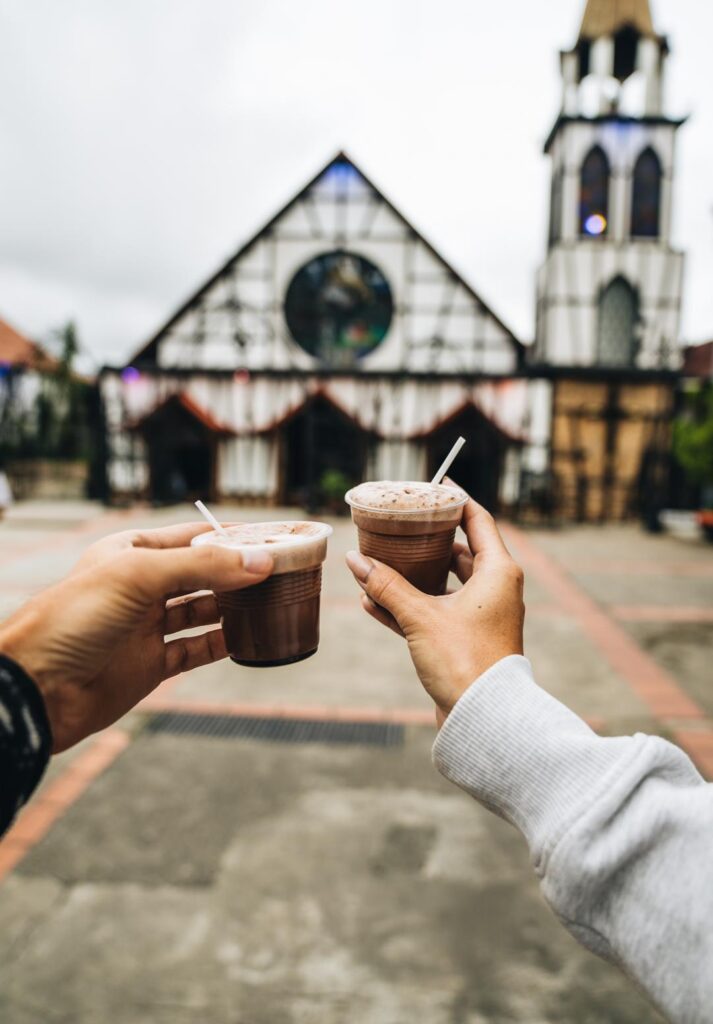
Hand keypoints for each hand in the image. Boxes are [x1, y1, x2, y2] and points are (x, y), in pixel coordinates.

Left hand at [0, 523, 272, 751]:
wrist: (36, 687)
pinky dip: (221, 644)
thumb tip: (259, 562)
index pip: (190, 537)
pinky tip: (246, 638)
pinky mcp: (150, 665)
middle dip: (237, 572)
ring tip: (270, 602)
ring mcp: (146, 627)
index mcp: (130, 553)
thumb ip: (202, 567)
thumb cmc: (74, 618)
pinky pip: (195, 650)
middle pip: (201, 574)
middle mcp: (140, 588)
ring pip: (202, 612)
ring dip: (233, 607)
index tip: (269, 535)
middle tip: (280, 570)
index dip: (228, 536)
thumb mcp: (139, 577)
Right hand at [346, 499, 523, 722]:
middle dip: (425, 540)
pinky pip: (434, 613)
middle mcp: (495, 590)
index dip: (455, 500)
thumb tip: (355, 560)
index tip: (433, 485)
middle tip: (398, 524)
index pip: (478, 520)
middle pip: (459, 551)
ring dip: (411, 576)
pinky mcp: (464, 641)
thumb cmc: (464, 662)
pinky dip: (408, 607)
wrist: (483, 720)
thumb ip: (386, 586)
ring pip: (443, 584)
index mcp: (497, 572)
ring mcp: (480, 617)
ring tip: (377, 564)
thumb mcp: (420, 617)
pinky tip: (371, 604)